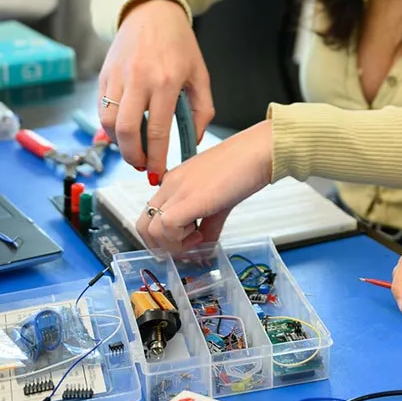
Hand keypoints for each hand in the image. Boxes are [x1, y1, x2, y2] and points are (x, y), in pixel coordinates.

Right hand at [97, 0, 214, 177]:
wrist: (151, 12)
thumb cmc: (179, 44)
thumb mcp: (200, 75)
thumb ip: (202, 110)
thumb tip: (193, 141)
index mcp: (167, 80)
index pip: (158, 130)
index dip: (156, 158)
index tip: (157, 173)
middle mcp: (139, 79)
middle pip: (127, 130)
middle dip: (132, 156)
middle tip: (141, 166)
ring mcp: (118, 76)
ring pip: (109, 122)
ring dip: (119, 143)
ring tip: (134, 150)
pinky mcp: (104, 75)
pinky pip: (102, 108)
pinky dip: (111, 126)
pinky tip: (124, 131)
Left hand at [137, 121, 272, 252]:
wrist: (258, 151)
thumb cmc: (244, 168)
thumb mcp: (219, 201)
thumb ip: (207, 227)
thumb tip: (204, 249)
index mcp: (174, 182)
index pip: (150, 217)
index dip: (163, 238)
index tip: (186, 244)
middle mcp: (170, 184)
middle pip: (143, 226)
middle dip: (162, 246)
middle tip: (186, 249)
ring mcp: (177, 189)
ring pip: (151, 229)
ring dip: (172, 244)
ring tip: (197, 239)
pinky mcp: (190, 197)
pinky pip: (167, 226)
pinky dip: (180, 239)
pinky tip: (200, 234)